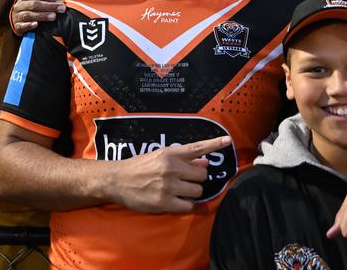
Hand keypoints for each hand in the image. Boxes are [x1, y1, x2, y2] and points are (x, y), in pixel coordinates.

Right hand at [9, 0, 64, 33]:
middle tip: (62, 9)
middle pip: (34, 4)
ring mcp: (17, 16)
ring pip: (28, 15)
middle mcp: (19, 4)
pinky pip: (22, 25)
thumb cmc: (34, 2)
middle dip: (49, 6)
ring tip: (54, 17)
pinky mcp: (17, 26)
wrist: (21, 17)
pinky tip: (36, 24)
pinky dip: (29, 25)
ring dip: (42, 16)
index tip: (61, 2)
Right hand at [112, 136, 230, 213]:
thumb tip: (204, 163)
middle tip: (184, 180)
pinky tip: (176, 201)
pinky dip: (186, 205)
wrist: (117, 180)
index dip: (214, 144)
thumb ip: (183, 159)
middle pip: (201, 176)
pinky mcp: (164, 202)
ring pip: (197, 191)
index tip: (228, 141)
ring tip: (179, 191)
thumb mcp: (159, 156)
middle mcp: (171, 168)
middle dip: (196, 179)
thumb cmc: (139, 166)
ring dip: (191, 193)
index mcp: (170, 154)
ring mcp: (168, 186)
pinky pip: (188, 206)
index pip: (197, 148)